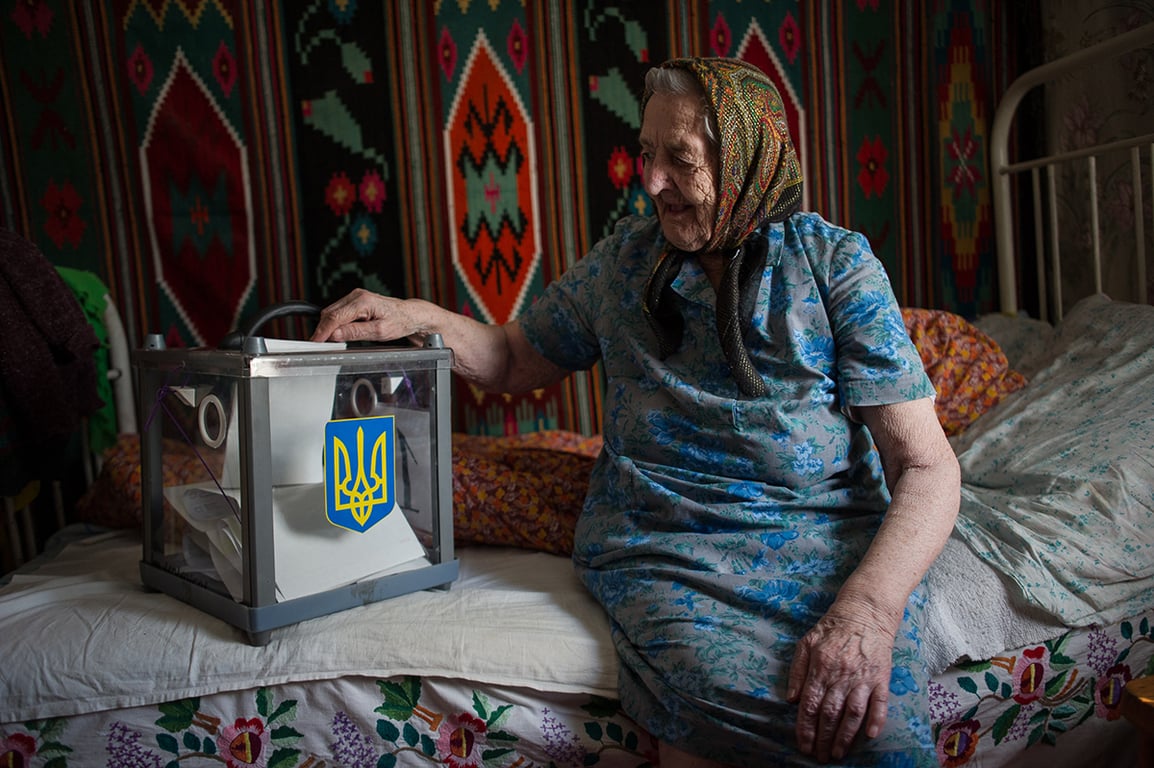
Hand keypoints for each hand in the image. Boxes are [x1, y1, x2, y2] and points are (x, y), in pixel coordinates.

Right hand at [311, 288, 415, 343]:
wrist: (410, 315)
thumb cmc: (399, 322)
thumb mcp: (379, 332)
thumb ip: (356, 332)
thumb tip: (336, 334)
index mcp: (363, 301)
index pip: (335, 317)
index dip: (322, 331)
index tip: (316, 342)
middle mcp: (357, 296)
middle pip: (330, 313)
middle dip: (322, 329)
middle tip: (319, 345)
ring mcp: (355, 297)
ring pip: (332, 312)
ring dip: (328, 326)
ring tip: (327, 342)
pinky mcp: (355, 301)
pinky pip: (339, 312)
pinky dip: (334, 323)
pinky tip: (336, 333)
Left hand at [786, 604, 895, 762]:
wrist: (865, 612)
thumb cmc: (832, 627)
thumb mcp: (806, 643)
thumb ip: (797, 671)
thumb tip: (791, 699)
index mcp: (820, 667)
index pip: (810, 704)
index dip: (805, 728)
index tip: (803, 744)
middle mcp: (841, 675)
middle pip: (830, 713)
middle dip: (823, 738)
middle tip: (820, 756)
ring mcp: (863, 677)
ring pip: (853, 713)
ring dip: (845, 736)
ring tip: (838, 753)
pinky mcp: (881, 677)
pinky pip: (880, 703)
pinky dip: (876, 721)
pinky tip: (870, 736)